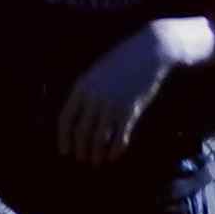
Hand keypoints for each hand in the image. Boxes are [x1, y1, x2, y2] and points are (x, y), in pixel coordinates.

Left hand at [55, 17, 212, 164]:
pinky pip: (119, 136)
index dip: (64, 138)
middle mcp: (94, 98)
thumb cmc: (123, 61)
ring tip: (96, 162)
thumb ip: (87, 93)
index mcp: (82, 87)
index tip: (65, 151)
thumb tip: (81, 117)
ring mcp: (112, 104)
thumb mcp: (97, 73)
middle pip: (81, 132)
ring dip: (96, 154)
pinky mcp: (130, 110)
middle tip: (82, 160)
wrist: (150, 51)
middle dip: (81, 149)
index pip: (66, 119)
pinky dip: (115, 149)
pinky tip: (114, 156)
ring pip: (99, 138)